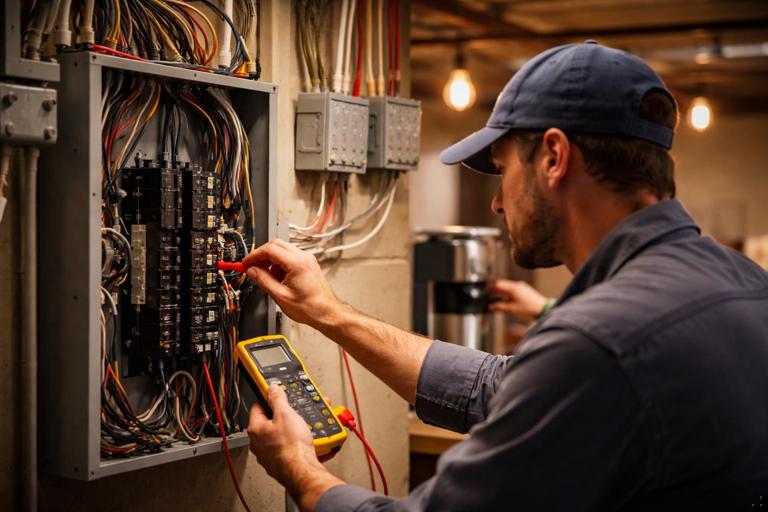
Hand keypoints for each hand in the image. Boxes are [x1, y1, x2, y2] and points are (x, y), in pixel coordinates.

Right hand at [243, 239, 340, 327]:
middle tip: (252, 268)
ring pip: (282, 251)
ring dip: (271, 261)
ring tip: (265, 278)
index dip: (254, 255)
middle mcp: (304, 258)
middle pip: (276, 245)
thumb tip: (251, 271)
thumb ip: (263, 280)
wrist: (326, 313)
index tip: (246, 263)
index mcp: (297, 263)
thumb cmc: (310, 308)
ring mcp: (307, 260)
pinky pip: (289, 258)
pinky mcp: (308, 265)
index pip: (269, 249)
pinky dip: (280, 265)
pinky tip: (276, 279)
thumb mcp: (280, 296)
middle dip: (262, 256)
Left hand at [247, 384, 342, 509]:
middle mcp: (257, 443)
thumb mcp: (287, 414)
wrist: (302, 470)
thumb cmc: (292, 446)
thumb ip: (278, 399)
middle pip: (268, 421)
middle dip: (283, 415)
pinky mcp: (278, 462)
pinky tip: (302, 441)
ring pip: (277, 435)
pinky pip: (284, 447)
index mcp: (255, 429)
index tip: (277, 395)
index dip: (269, 398)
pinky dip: (293, 442)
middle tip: (293, 412)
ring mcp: (267, 454)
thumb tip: (272, 389)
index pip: (258, 406)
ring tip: (301, 427)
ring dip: (289, 429)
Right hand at [489, 279, 547, 323]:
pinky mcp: (526, 292)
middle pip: (503, 286)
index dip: (491, 289)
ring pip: (508, 289)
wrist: (543, 310)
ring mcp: (523, 288)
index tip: (486, 294)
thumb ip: (499, 307)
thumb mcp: (511, 309)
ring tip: (498, 302)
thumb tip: (491, 306)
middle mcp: (518, 285)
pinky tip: (508, 302)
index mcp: (513, 288)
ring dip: (502, 294)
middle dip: (496, 292)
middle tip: (490, 298)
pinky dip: (509, 295)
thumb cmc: (530, 309)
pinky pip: (514, 291)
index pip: (498, 284)